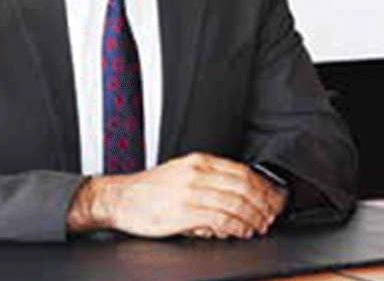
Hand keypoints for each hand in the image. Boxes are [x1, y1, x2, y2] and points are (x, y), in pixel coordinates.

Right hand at [69, 153, 287, 238]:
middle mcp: (196, 173)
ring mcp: (190, 192)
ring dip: (252, 218)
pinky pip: (221, 219)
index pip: (242, 171)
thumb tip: (236, 198)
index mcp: (197, 161)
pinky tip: (239, 232)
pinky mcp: (184, 212)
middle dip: (263, 205)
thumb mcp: (180, 174)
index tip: (272, 200)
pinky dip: (236, 227)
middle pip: (244, 187)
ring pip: (236, 204)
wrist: (121, 198)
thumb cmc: (148, 190)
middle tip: (269, 217)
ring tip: (257, 227)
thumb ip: (208, 181)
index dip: (263, 188)